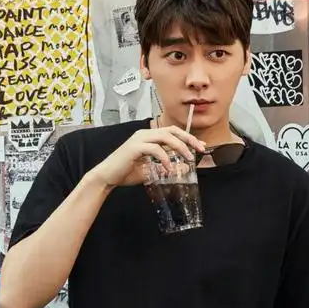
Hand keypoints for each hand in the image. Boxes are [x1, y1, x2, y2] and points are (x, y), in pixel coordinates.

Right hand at [91, 126, 205, 187]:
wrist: (108, 176)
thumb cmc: (126, 172)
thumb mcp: (151, 170)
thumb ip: (166, 166)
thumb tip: (183, 167)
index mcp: (149, 136)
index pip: (173, 132)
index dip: (188, 137)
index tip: (200, 146)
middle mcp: (145, 134)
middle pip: (172, 131)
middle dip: (188, 139)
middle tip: (200, 150)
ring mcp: (139, 139)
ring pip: (165, 137)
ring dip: (180, 147)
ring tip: (188, 159)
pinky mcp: (135, 148)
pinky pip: (155, 149)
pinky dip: (165, 158)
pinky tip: (169, 168)